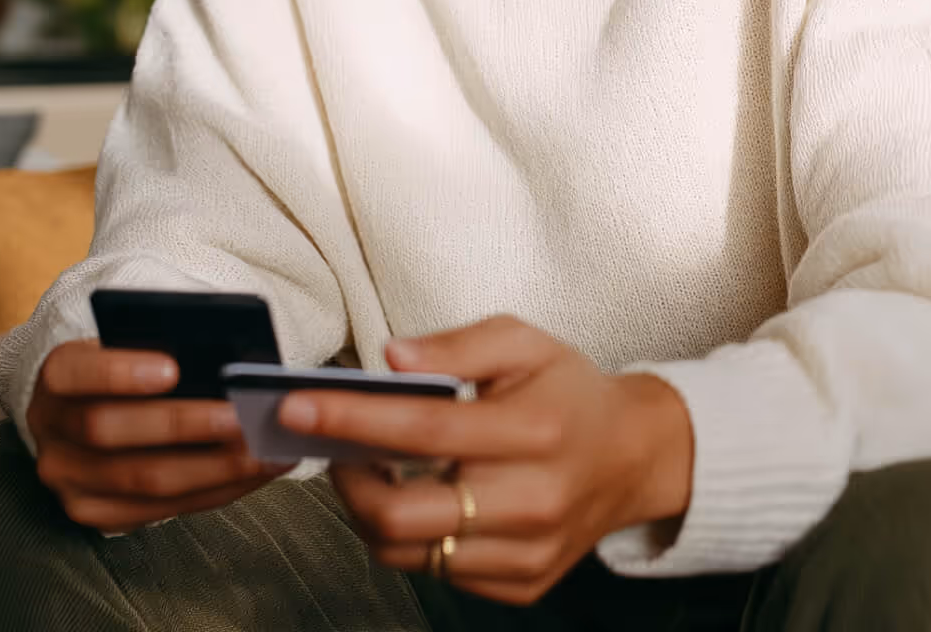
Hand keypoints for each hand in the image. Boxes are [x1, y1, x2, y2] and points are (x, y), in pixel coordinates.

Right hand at [27, 339, 294, 532]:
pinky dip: (215, 490)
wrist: (88, 406)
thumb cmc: (131, 362)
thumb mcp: (135, 342)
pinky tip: (254, 472)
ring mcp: (68, 480)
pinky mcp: (94, 513)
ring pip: (141, 480)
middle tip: (244, 416)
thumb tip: (228, 359)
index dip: (119, 372)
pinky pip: (160, 510)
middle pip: (111, 433)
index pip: (74, 372)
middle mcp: (52, 431)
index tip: (174, 368)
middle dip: (186, 425)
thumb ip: (166, 346)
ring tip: (263, 449)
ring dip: (212, 467)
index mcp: (57, 376)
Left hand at [277, 315, 693, 604]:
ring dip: (370, 511)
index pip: (421, 429)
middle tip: (335, 447)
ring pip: (408, 552)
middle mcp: (530, 501)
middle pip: (399, 515)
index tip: (296, 406)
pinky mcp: (521, 587)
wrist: (633, 456)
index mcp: (532, 430)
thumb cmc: (568, 391)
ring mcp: (525, 554)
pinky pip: (437, 573)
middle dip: (346, 481)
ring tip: (371, 471)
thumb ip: (456, 345)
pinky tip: (421, 499)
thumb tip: (391, 359)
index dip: (351, 418)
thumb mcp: (523, 343)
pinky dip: (413, 537)